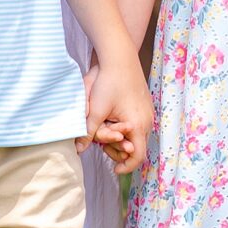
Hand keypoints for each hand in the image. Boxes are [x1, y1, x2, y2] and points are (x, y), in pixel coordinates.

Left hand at [85, 53, 152, 175]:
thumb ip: (88, 132)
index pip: (138, 157)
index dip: (126, 167)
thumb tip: (78, 150)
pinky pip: (140, 125)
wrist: (120, 57)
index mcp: (137, 125)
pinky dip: (128, 129)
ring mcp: (148, 112)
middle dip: (121, 152)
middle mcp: (147, 121)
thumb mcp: (95, 110)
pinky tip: (114, 121)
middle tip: (103, 147)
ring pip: (139, 136)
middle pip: (138, 148)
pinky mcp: (146, 105)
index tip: (114, 169)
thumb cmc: (108, 82)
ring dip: (124, 140)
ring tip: (107, 132)